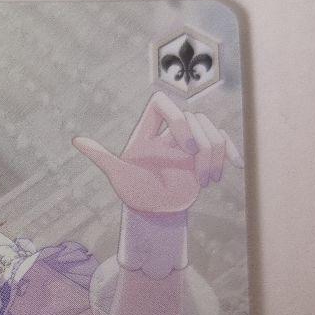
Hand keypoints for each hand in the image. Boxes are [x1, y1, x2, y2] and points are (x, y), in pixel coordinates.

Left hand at [73, 91, 241, 213]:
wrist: (154, 211)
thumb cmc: (134, 193)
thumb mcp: (119, 176)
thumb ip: (102, 157)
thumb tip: (77, 141)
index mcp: (147, 131)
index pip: (162, 104)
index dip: (178, 120)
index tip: (187, 148)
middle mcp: (169, 131)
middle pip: (194, 117)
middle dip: (204, 144)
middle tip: (201, 175)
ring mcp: (188, 141)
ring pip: (210, 129)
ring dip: (216, 153)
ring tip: (209, 183)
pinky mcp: (203, 153)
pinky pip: (221, 142)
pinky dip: (230, 153)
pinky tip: (237, 167)